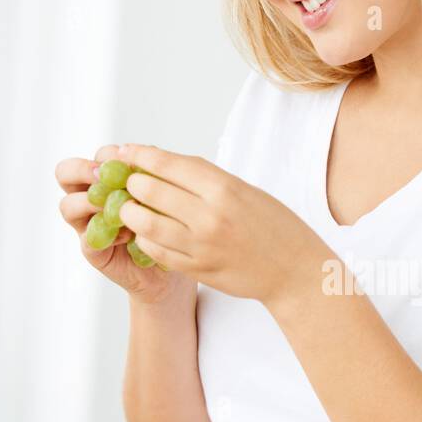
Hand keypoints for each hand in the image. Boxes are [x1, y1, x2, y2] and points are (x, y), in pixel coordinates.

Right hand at [55, 145, 194, 307]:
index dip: (106, 155)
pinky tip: (129, 235)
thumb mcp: (163, 195)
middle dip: (82, 170)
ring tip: (118, 207)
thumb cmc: (169, 225)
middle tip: (102, 176)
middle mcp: (92, 198)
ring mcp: (88, 223)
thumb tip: (144, 156)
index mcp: (109, 179)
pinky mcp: (93, 250)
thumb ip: (150, 175)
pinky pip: (87, 238)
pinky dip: (107, 234)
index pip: (94, 157)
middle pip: (65, 173)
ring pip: (68, 205)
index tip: (128, 161)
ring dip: (90, 201)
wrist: (173, 266)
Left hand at [115, 142, 324, 308]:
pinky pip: (157, 252)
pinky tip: (147, 233)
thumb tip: (162, 162)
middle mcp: (211, 216)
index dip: (141, 156)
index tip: (125, 151)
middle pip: (151, 191)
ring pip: (146, 224)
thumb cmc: (273, 225)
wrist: (295, 270)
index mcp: (225, 189)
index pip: (169, 165)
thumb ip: (205, 179)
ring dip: (131, 213)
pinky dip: (145, 240)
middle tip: (130, 182)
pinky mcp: (199, 270)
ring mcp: (203, 246)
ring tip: (131, 208)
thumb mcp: (245, 191)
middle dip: (133, 183)